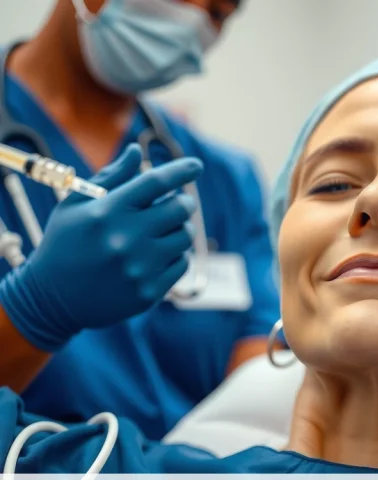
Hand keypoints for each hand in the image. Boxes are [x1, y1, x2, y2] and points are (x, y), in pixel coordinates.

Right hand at [0, 144, 202, 351]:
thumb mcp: (76, 205)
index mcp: (106, 212)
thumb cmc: (65, 243)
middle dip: (183, 202)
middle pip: (179, 209)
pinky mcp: (148, 292)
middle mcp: (125, 239)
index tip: (196, 166)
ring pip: (185, 236)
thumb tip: (136, 150)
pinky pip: (182, 263)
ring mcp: (139, 268)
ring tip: (162, 231)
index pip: (155, 182)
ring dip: (180, 229)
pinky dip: (175, 255)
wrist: (51, 300)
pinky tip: (157, 255)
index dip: (181, 171)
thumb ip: (110, 177)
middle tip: (175, 204)